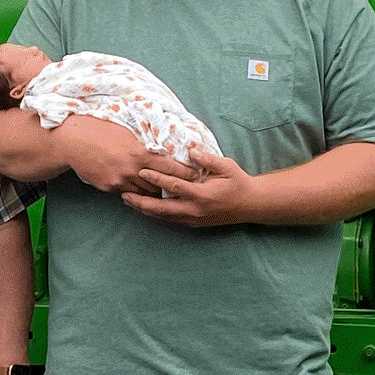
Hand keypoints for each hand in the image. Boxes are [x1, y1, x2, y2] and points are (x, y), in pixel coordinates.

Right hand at [59, 117, 197, 196]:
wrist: (73, 140)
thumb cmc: (101, 130)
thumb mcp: (128, 132)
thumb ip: (145, 143)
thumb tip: (161, 149)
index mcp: (140, 153)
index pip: (169, 167)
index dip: (184, 172)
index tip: (195, 175)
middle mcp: (132, 170)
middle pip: (160, 185)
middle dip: (171, 186)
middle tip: (183, 187)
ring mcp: (120, 181)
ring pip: (145, 193)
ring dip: (153, 191)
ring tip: (161, 190)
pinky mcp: (109, 187)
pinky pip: (127, 193)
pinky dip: (134, 191)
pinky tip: (137, 187)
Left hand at [121, 149, 256, 226]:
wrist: (251, 205)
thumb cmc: (238, 183)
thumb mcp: (226, 166)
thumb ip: (207, 159)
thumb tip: (190, 151)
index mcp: (202, 195)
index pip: (174, 187)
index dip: (156, 179)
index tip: (142, 171)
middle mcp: (195, 210)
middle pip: (162, 208)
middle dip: (141, 202)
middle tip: (124, 195)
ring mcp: (193, 219)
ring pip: (164, 217)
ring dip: (145, 210)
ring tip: (129, 202)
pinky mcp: (193, 223)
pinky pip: (170, 219)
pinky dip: (156, 214)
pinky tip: (145, 209)